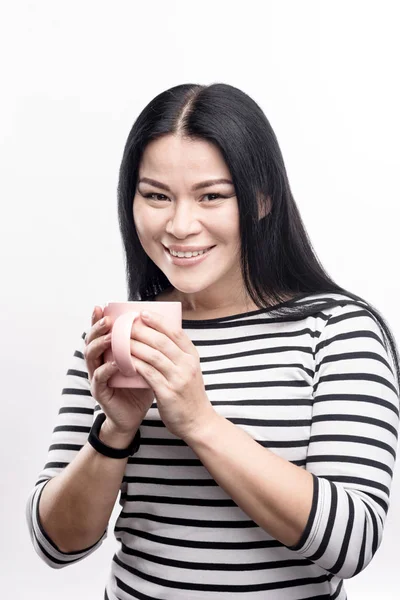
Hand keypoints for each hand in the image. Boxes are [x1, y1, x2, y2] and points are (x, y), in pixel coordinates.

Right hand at [84, 306, 154, 437]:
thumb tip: (163, 324)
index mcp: (107, 353)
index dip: (97, 319)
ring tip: (110, 337)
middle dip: (96, 328)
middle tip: (106, 319)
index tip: (102, 306)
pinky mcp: (100, 392)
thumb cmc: (140, 386)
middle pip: (90, 341)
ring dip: (100, 345)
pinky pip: (99, 377)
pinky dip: (107, 369)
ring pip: (91, 357)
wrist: (135, 415)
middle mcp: (98, 362)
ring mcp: (96, 377)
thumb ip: (147, 346)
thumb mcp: (144, 362)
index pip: (99, 333)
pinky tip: (115, 363)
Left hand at [126, 310, 217, 440]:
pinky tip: (123, 360)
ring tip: (120, 339)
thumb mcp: (190, 370)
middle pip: (162, 341)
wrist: (198, 422)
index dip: (158, 321)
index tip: (143, 313)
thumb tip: (159, 335)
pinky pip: (148, 374)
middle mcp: (187, 365)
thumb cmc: (189, 394)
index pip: (176, 332)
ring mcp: (178, 379)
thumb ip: (177, 354)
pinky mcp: (168, 393)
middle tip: (126, 323)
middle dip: (141, 330)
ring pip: (153, 355)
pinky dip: (134, 364)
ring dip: (134, 345)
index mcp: (192, 356)